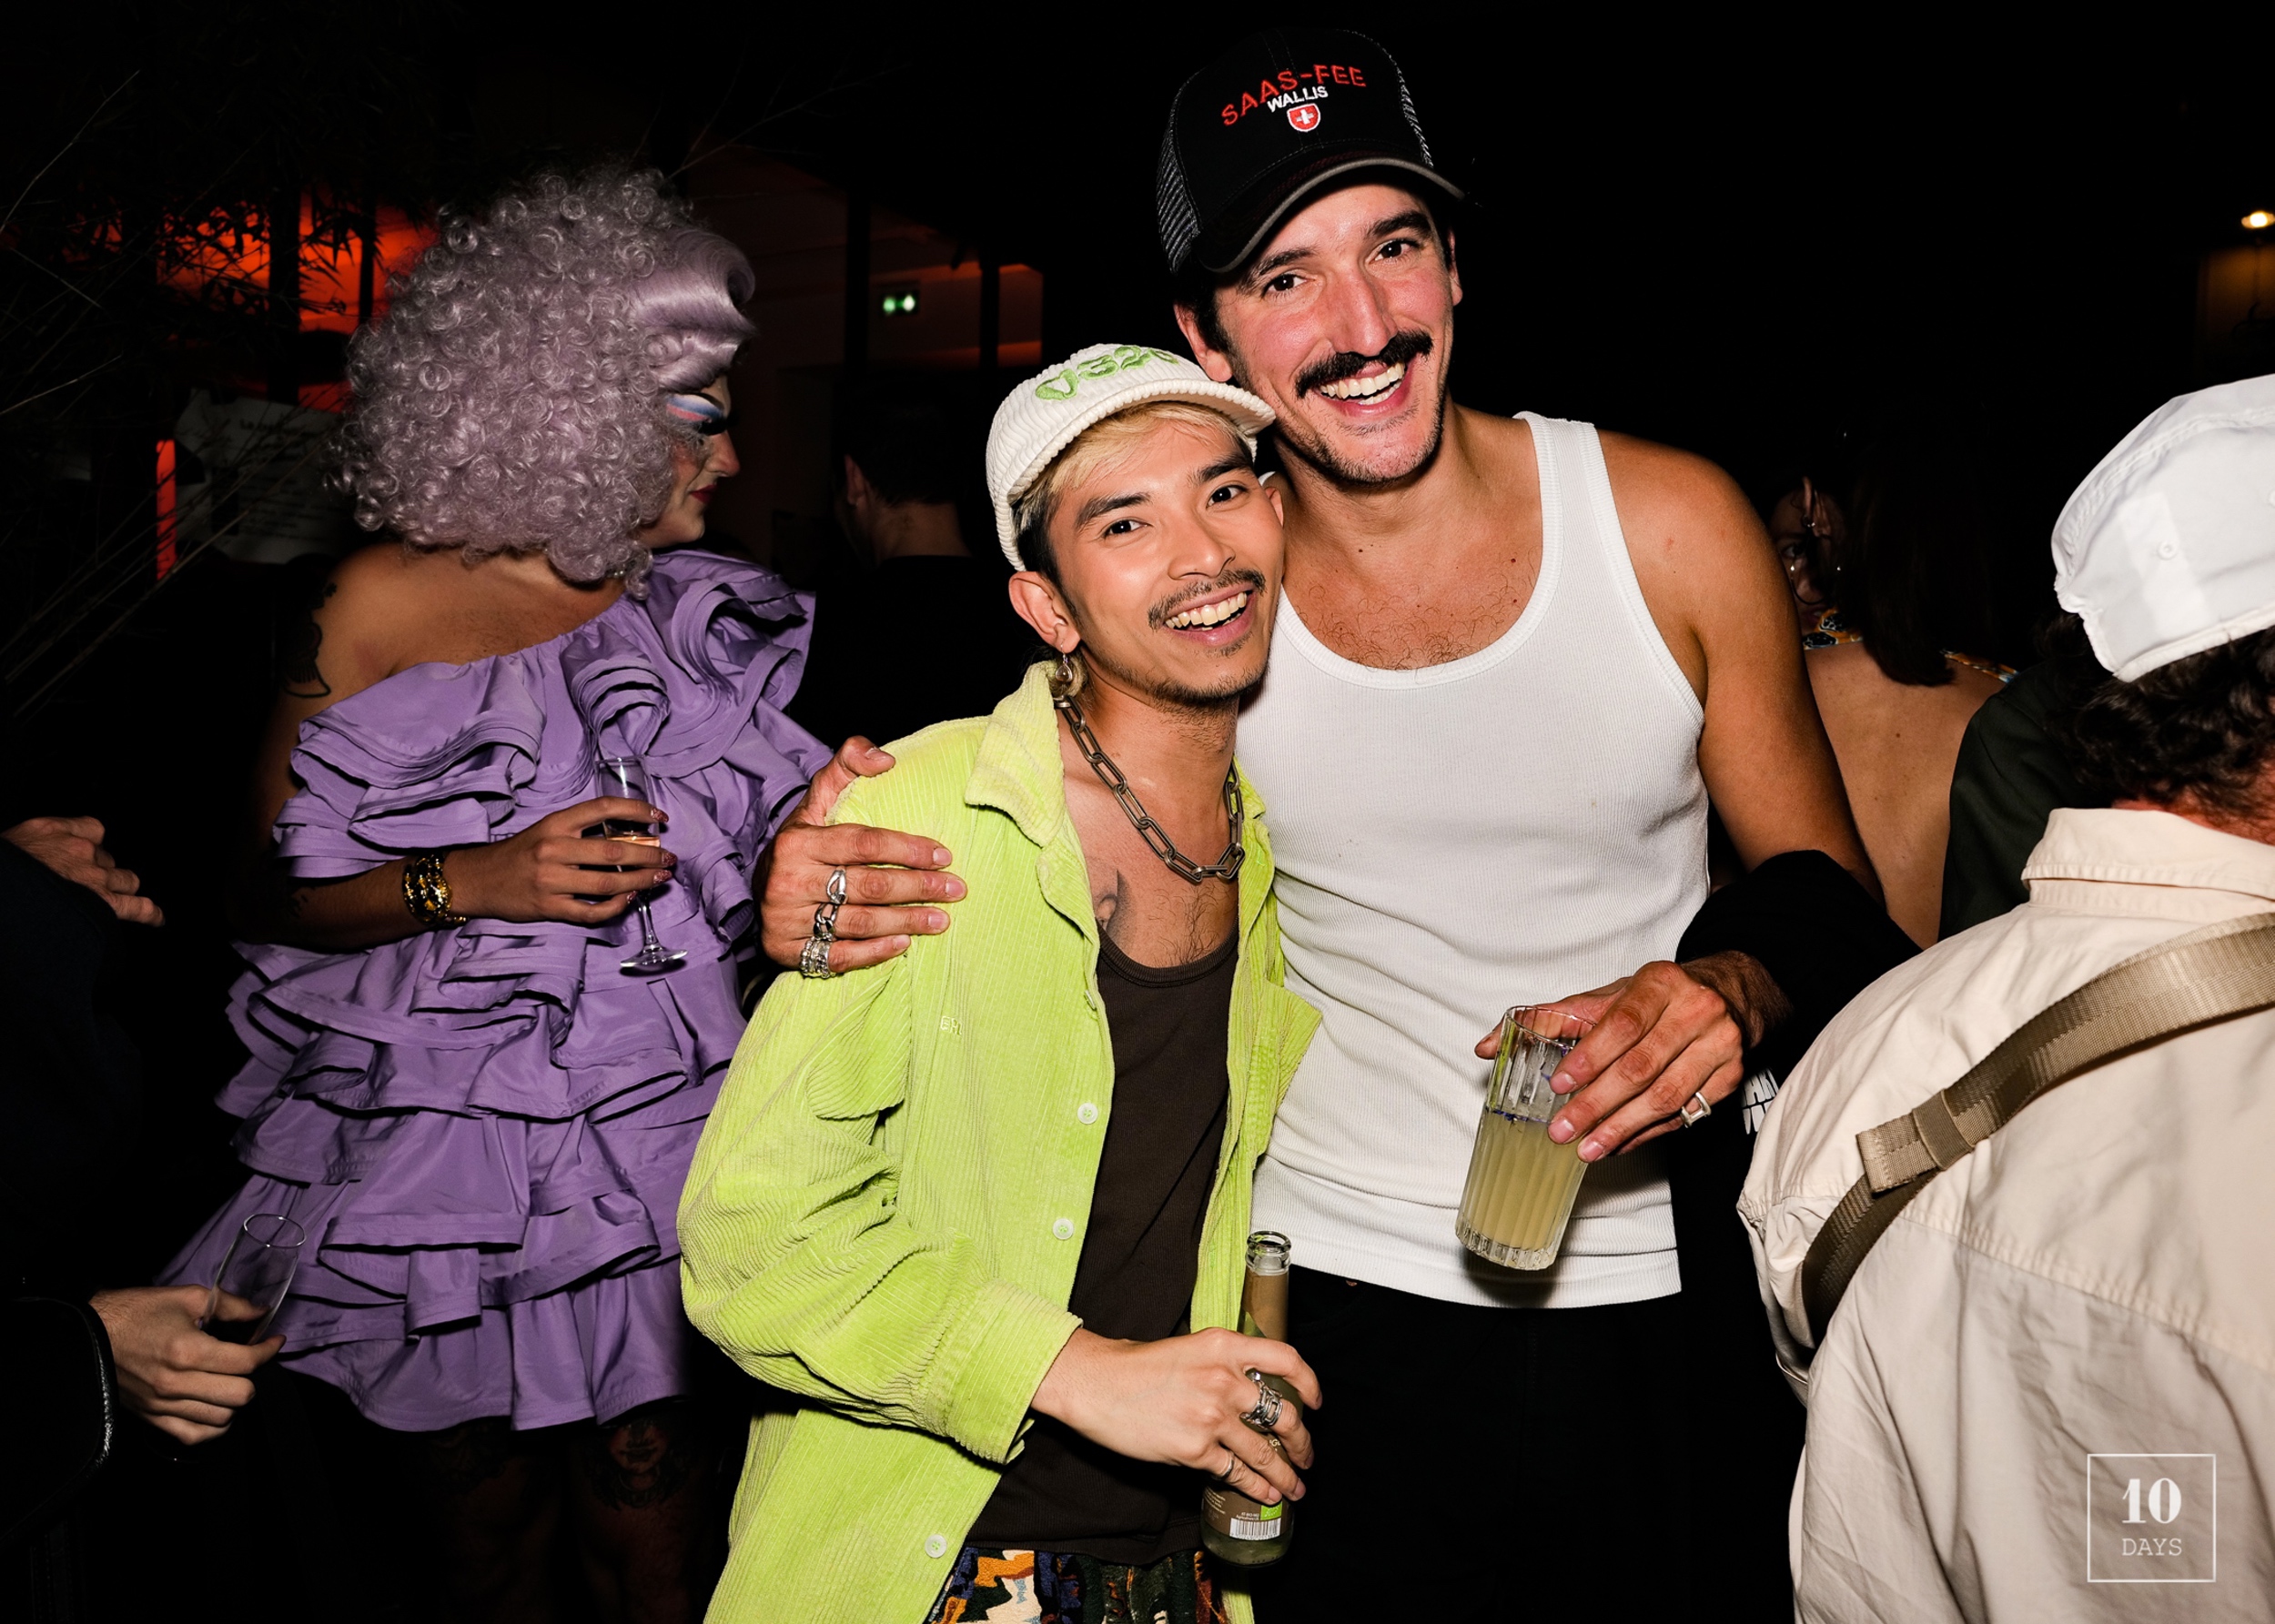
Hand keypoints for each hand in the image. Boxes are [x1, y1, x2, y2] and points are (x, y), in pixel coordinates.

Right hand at [4, 815, 163, 924]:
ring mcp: (93, 877)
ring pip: (124, 879)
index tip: (84, 852)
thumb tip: (35, 856)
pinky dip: (149, 913)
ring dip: (119, 888)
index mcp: (51, 830)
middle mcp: (78, 849)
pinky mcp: (102, 904)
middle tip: (83, 886)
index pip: (91, 829)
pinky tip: (157, 918)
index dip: (91, 843)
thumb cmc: (1, 874)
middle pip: (106, 858)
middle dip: (100, 870)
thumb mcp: (12, 846)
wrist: (1, 896)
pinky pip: (137, 907)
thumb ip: (33, 847)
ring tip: (111, 899)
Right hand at [90, 1285, 279, 1444]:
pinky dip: (213, 1426)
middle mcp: (176, 1384)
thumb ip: (231, 1306)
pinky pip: (194, 1436)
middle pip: (241, 1395)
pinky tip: (216, 1407)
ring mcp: (163, 1406)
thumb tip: (261, 1315)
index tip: (274, 1341)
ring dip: (234, 1400)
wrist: (90, 1334)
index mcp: (188, 1350)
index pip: (246, 1362)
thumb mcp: (187, 1297)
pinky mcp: (152, 1418)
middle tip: (248, 1361)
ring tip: (231, 1381)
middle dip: (253, 1376)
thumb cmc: (138, 1311)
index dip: (268, 1350)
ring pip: (222, 1419)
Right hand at [444, 798, 675, 923]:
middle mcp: (554, 849)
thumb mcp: (547, 831)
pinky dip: (615, 907)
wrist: (477, 879)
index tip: (661, 818)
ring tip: (659, 878)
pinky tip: (630, 900)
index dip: (637, 810)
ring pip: (608, 884)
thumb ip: (582, 832)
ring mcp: (551, 880)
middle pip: (613, 851)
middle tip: (670, 858)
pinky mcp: (549, 907)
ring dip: (640, 882)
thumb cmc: (519, 852)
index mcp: (555, 823)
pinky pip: (591, 912)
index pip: (603, 808)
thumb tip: (632, 836)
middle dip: (649, 855)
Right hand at [757, 737, 963, 972]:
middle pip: (868, 885)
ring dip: (906, 921)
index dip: (907, 849)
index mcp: (798, 841)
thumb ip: (847, 766)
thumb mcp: (815, 800)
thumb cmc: (801, 844)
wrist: (757, 889)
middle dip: (918, 888)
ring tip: (941, 919)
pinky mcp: (786, 950)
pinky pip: (838, 956)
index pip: (863, 843)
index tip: (943, 855)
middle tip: (955, 890)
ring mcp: (786, 919)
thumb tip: (886, 759)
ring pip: (860, 922)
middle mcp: (790, 881)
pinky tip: (904, 944)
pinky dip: (874, 952)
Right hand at [1031, 1327, 1319, 1506]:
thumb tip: (1252, 1392)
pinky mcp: (1195, 1450)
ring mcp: (1212, 1416)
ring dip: (1285, 1474)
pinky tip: (1265, 1494)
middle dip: (1302, 1442)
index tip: (1316, 1402)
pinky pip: (1236, 1473)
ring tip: (1294, 1487)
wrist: (1095, 1383)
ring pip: (1265, 1452)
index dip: (1309, 1384)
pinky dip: (1256, 1487)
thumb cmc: (1134, 1367)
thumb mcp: (1188, 1348)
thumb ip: (1222, 1364)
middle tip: (1306, 1455)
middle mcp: (1224, 1378)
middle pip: (1284, 1414)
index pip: (1287, 1360)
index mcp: (1224, 1346)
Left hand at [1473, 952, 1782, 1160]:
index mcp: (1659, 984)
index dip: (1591, 1056)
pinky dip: (1648, 1133)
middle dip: (1598, 1103)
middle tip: (1563, 1130)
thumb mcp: (1605, 998)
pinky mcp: (1730, 1077)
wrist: (1726, 995)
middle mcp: (1695, 1012)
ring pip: (1666, 1096)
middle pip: (1642, 1066)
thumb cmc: (1654, 999)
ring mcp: (1718, 1046)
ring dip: (1622, 1128)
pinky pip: (1686, 1113)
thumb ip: (1547, 1020)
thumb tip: (1488, 1046)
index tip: (1560, 1082)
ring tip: (1587, 1148)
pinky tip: (1619, 1144)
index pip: (1623, 1023)